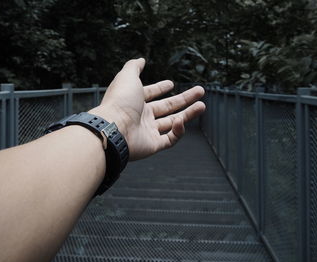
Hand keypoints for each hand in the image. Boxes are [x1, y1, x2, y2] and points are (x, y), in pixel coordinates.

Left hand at [90, 58, 204, 159]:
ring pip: (172, 123)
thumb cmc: (119, 102)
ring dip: (188, 114)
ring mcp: (147, 131)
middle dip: (184, 99)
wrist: (114, 128)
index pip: (150, 94)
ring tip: (202, 105)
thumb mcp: (127, 77)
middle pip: (166, 107)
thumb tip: (141, 59)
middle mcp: (141, 116)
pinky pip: (170, 139)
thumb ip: (134, 66)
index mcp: (134, 100)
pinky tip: (182, 121)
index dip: (160, 88)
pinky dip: (178, 131)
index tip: (171, 83)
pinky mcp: (153, 145)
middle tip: (200, 91)